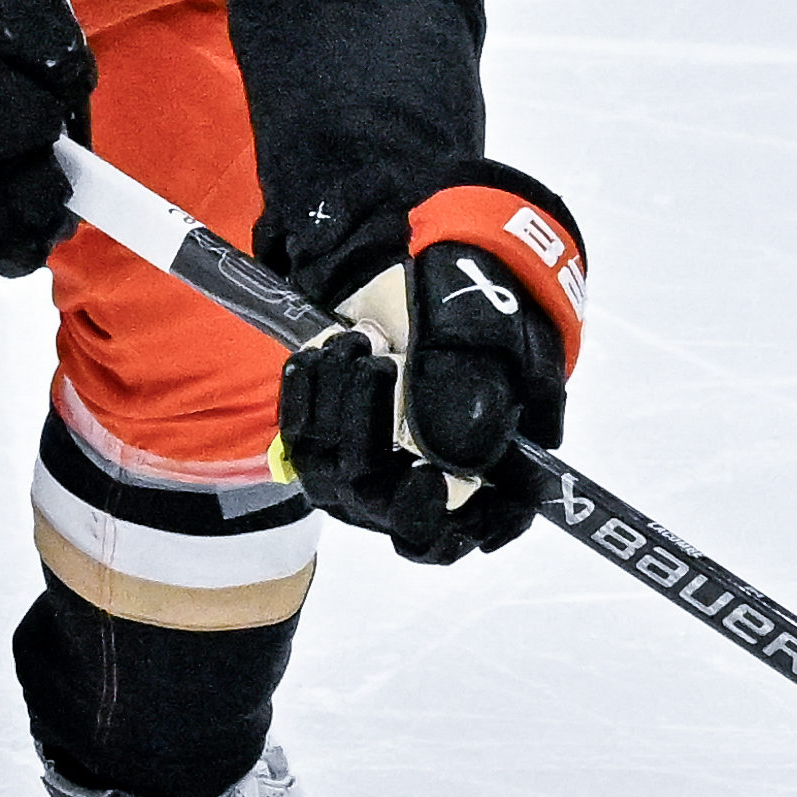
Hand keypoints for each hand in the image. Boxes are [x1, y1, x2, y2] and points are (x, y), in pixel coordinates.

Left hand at [273, 163, 589, 561]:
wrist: (432, 263)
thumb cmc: (484, 304)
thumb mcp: (495, 335)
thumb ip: (480, 391)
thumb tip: (457, 450)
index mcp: (486, 471)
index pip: (456, 533)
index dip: (436, 521)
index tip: (424, 475)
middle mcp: (423, 482)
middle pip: (380, 505)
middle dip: (367, 435)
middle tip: (379, 363)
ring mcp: (372, 464)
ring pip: (333, 477)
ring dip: (336, 409)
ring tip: (357, 345)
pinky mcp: (330, 439)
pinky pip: (300, 443)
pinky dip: (305, 397)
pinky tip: (322, 354)